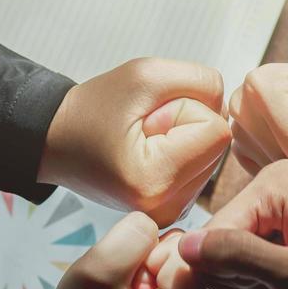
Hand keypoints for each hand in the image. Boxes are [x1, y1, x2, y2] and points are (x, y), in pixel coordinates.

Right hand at [0, 213, 219, 288]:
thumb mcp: (99, 270)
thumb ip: (134, 235)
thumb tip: (155, 220)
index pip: (181, 252)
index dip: (142, 259)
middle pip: (182, 252)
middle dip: (143, 262)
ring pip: (172, 254)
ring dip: (140, 266)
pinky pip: (167, 262)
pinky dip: (142, 271)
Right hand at [38, 58, 230, 224]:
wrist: (57, 140)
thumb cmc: (94, 107)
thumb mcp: (146, 75)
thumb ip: (202, 81)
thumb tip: (230, 106)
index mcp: (156, 181)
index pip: (217, 130)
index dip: (186, 109)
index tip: (146, 117)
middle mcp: (166, 208)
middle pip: (217, 144)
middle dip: (186, 124)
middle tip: (140, 128)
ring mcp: (170, 213)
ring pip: (211, 154)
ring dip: (184, 136)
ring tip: (141, 140)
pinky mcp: (171, 209)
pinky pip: (201, 165)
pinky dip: (181, 150)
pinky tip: (148, 153)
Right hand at [179, 160, 287, 288]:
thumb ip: (238, 256)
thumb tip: (184, 246)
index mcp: (277, 182)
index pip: (212, 231)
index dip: (230, 270)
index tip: (274, 281)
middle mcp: (271, 186)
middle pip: (214, 241)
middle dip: (240, 275)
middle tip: (285, 284)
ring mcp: (271, 210)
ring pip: (222, 256)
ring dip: (249, 283)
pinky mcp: (272, 233)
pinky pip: (237, 262)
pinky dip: (256, 284)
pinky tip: (286, 286)